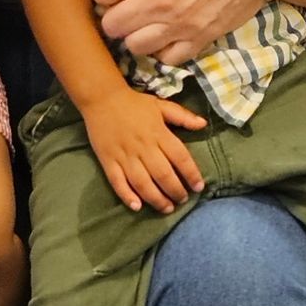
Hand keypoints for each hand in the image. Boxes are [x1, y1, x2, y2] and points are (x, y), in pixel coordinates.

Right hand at [79, 86, 208, 213]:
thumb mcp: (161, 105)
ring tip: (166, 208)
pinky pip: (117, 181)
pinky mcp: (108, 160)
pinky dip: (127, 195)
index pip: (180, 157)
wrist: (101, 97)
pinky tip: (137, 206)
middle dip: (175, 191)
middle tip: (182, 200)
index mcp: (158, 133)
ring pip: (142, 182)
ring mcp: (124, 155)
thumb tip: (203, 124)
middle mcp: (143, 146)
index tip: (198, 187)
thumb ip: (182, 116)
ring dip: (156, 198)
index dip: (191, 174)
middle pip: (163, 174)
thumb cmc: (133, 103)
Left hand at [90, 0, 287, 64]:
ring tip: (146, 20)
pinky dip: (164, 48)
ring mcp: (180, 22)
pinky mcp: (200, 38)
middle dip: (115, 15)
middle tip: (127, 6)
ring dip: (137, 34)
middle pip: (111, 25)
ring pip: (134, 46)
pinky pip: (167, 58)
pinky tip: (168, 31)